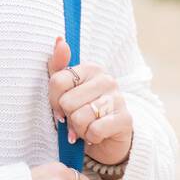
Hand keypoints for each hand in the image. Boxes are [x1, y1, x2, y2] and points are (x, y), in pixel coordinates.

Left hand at [47, 36, 132, 164]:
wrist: (106, 138)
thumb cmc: (81, 111)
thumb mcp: (64, 90)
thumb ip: (58, 66)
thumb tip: (60, 40)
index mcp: (91, 68)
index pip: (57, 81)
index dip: (53, 100)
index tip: (59, 107)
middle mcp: (107, 80)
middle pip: (67, 102)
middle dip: (67, 116)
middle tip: (76, 119)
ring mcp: (118, 99)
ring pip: (80, 118)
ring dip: (78, 129)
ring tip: (86, 127)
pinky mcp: (126, 119)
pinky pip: (95, 130)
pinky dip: (90, 137)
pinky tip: (96, 134)